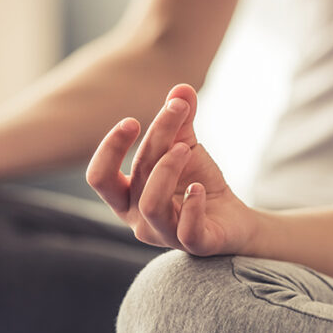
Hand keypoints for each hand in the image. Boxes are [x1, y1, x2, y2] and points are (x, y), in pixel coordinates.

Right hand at [86, 83, 255, 255]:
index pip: (100, 177)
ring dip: (168, 169)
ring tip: (187, 148)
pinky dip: (192, 205)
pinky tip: (200, 188)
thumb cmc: (198, 184)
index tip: (133, 121)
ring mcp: (164, 235)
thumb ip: (179, 121)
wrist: (233, 219)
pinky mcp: (194, 244)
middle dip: (152, 142)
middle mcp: (138, 220)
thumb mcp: (186, 147)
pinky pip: (186, 230)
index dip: (110, 149)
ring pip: (151, 205)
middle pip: (132, 179)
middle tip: (174, 112)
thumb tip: (181, 87)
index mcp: (127, 197)